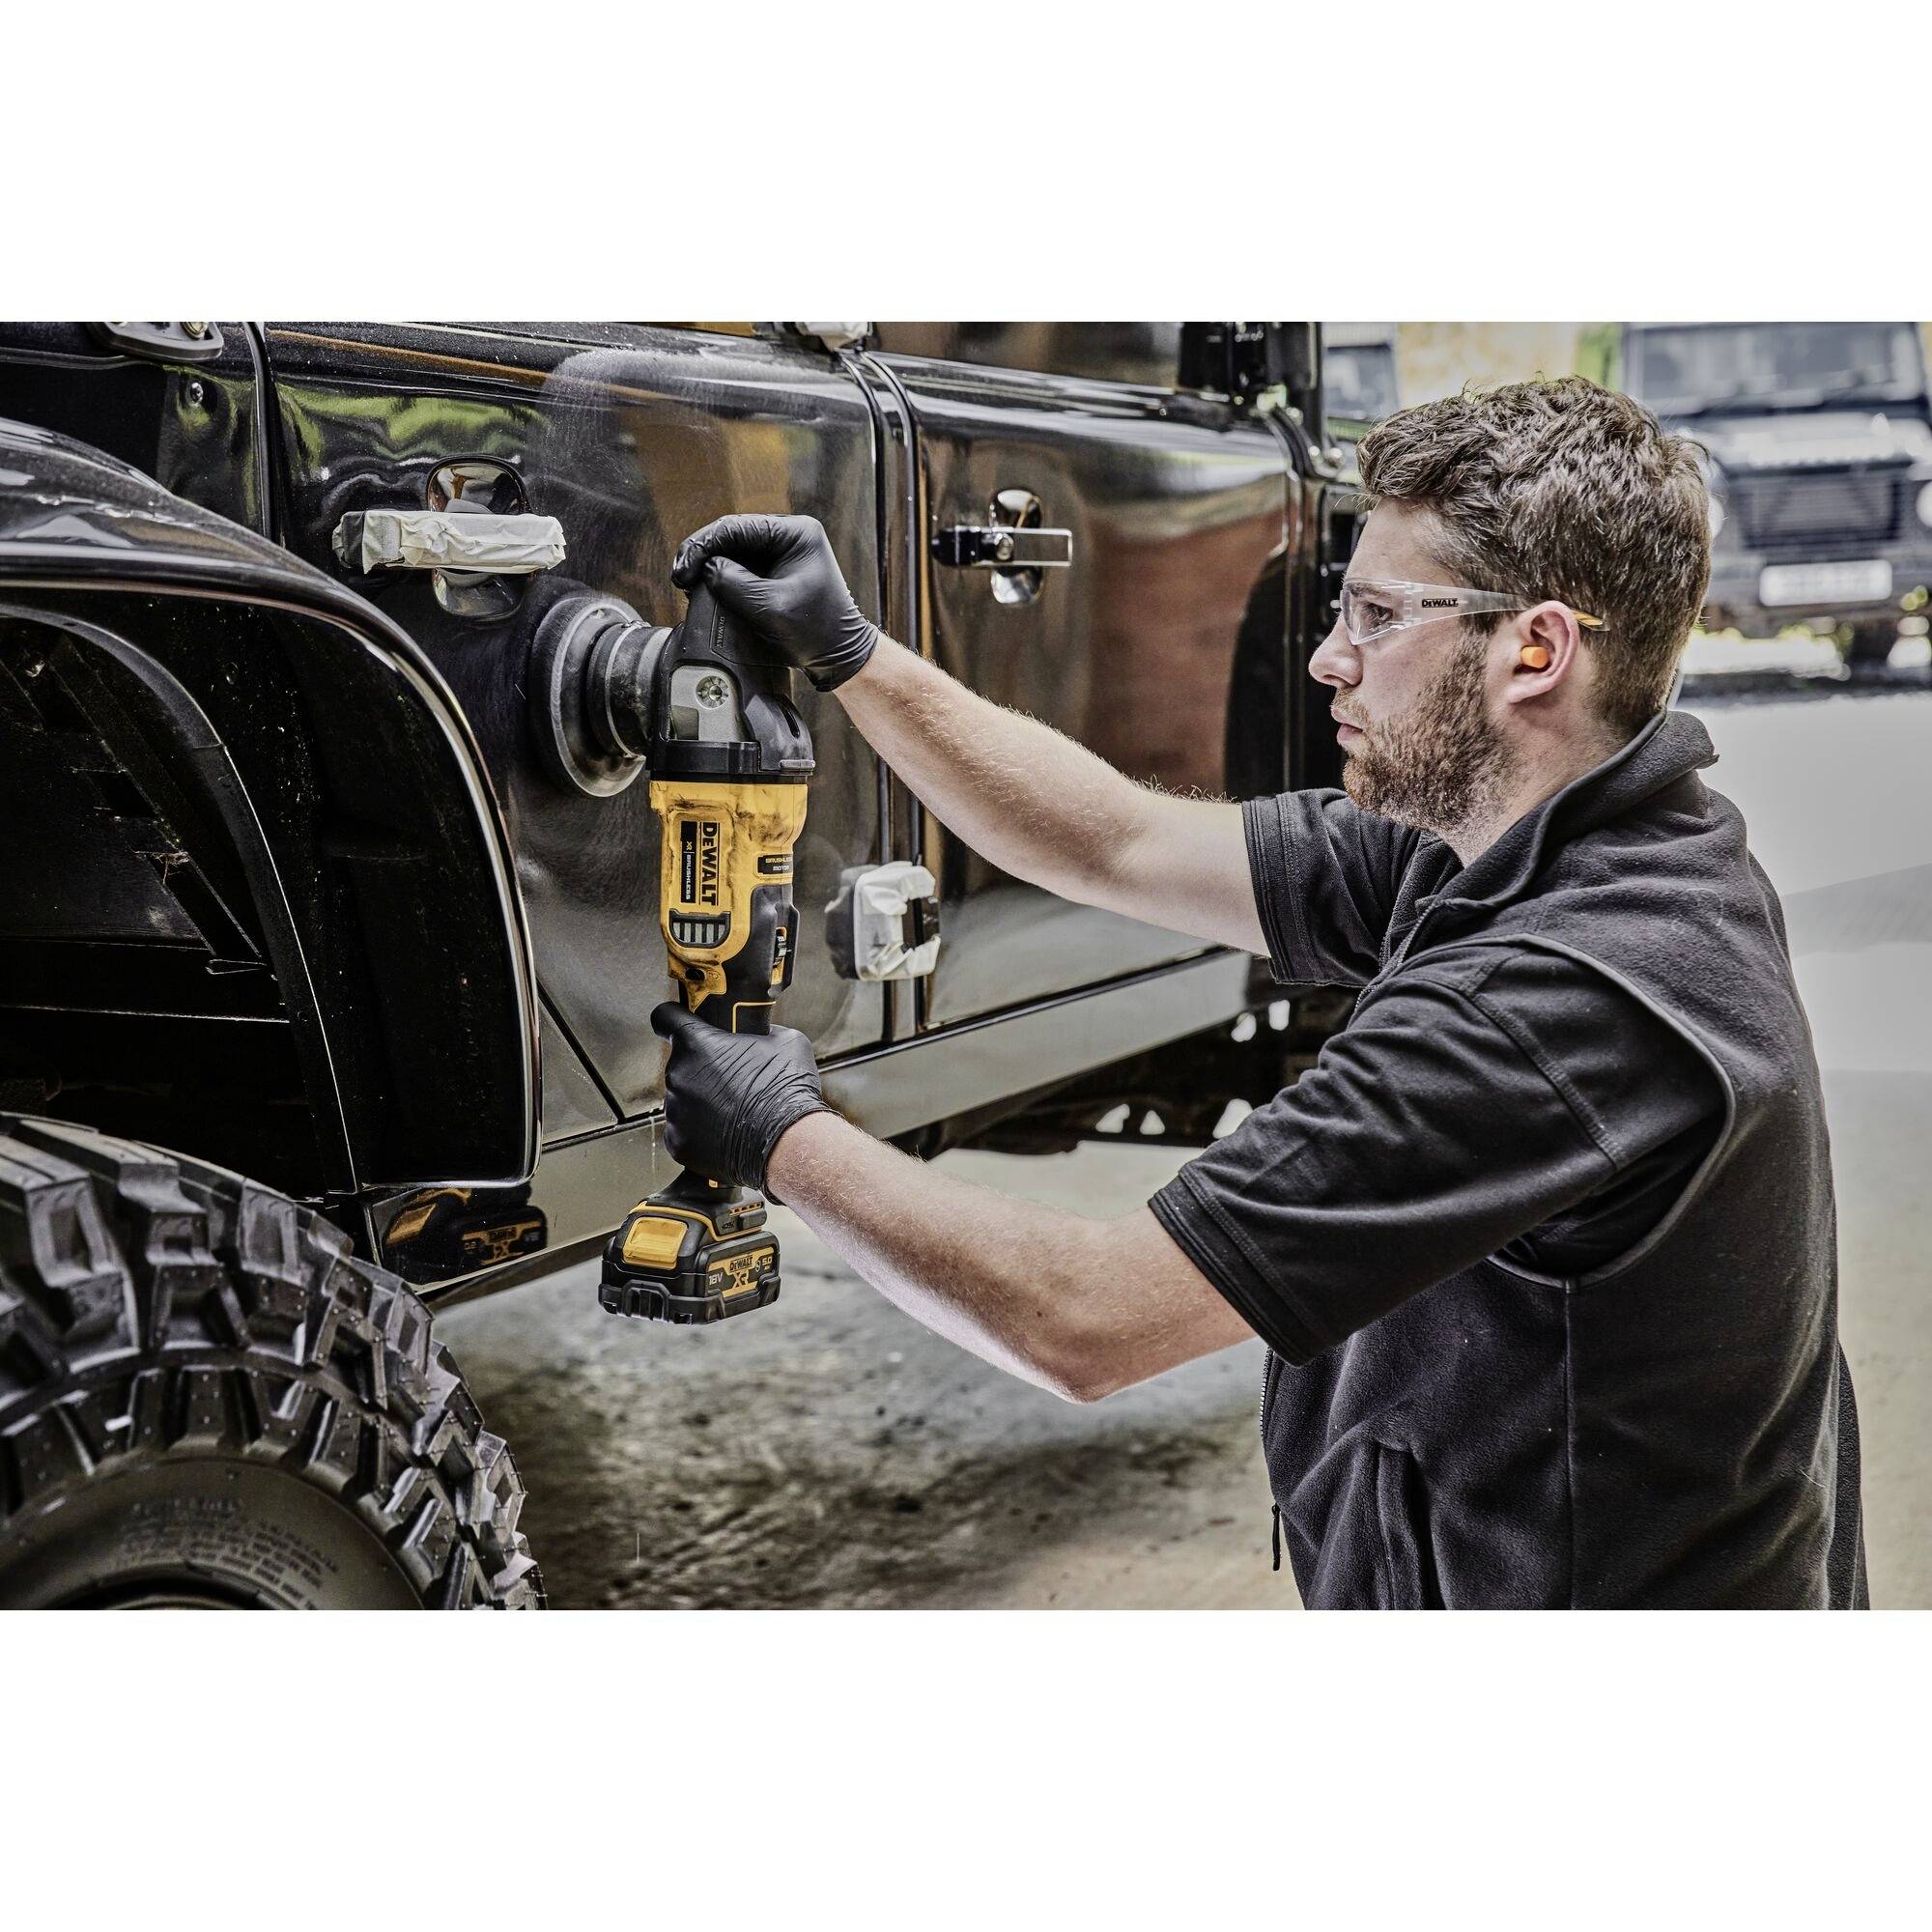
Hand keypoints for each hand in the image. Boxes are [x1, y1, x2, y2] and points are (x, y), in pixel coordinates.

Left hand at [652, 1004, 832, 1190]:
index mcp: (696, 1044)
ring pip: (682, 1099)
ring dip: (701, 1102)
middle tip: (731, 1080)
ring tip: (732, 1110)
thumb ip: (759, 1031)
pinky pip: (683, 1131)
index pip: (665, 1017)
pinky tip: (725, 1132)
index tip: (680, 1024)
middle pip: (681, 1064)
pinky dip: (700, 1132)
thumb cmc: (785, 1092)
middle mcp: (678, 1075)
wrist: (786, 1144)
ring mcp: (675, 1112)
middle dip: (702, 1069)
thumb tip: (759, 1033)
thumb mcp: (785, 1040)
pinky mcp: (678, 1143)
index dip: (673, 1019)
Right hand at [671, 514, 879, 691]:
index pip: (736, 528)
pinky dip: (721, 575)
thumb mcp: (770, 608)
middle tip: (680, 577)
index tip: (683, 570)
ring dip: (710, 564)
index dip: (703, 546)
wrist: (840, 655)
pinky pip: (741, 565)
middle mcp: (789, 535)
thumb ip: (734, 583)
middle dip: (703, 554)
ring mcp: (782, 551)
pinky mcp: (776, 569)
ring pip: (734, 549)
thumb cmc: (817, 632)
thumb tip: (706, 568)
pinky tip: (705, 586)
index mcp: (796, 533)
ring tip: (688, 582)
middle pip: (732, 535)